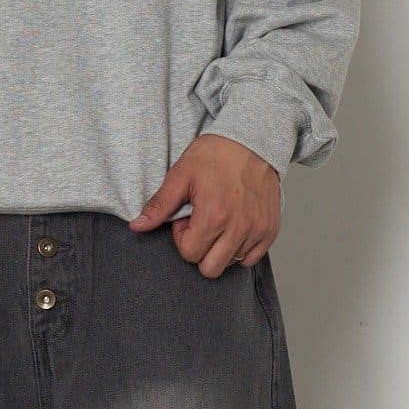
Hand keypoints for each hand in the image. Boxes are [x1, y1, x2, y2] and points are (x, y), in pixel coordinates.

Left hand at [129, 134, 281, 276]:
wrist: (252, 140)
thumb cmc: (216, 154)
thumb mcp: (181, 175)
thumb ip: (159, 206)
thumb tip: (137, 227)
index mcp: (214, 216)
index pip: (190, 254)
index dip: (183, 238)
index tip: (188, 218)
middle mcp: (239, 227)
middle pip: (211, 268)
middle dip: (200, 250)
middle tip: (202, 224)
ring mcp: (258, 230)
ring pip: (231, 263)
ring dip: (220, 248)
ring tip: (220, 220)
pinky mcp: (270, 229)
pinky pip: (252, 258)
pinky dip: (241, 248)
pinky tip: (234, 227)